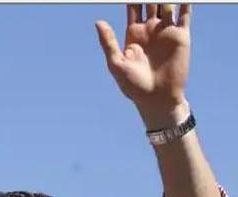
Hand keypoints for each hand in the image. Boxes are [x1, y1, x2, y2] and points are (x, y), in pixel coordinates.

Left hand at [96, 4, 191, 126]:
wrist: (156, 98)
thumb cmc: (132, 85)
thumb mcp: (116, 63)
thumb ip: (108, 42)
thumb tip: (98, 22)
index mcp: (133, 34)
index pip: (133, 7)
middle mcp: (150, 29)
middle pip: (151, 1)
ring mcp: (166, 31)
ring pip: (167, 4)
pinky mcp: (181, 36)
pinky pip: (184, 14)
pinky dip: (185, 2)